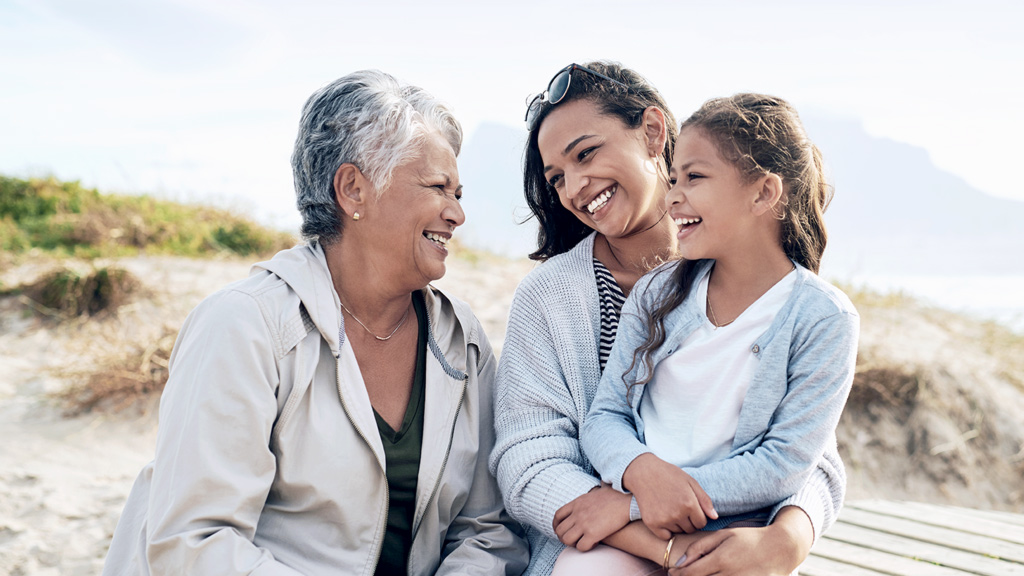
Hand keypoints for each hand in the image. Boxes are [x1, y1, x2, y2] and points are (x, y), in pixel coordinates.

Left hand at [553, 484, 631, 550]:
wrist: (628, 500)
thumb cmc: (617, 496)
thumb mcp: (597, 492)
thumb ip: (591, 495)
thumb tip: (599, 488)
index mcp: (577, 503)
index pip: (558, 516)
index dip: (556, 526)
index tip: (561, 531)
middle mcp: (577, 513)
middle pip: (560, 530)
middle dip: (563, 538)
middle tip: (573, 541)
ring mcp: (584, 523)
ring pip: (567, 540)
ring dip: (572, 544)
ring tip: (582, 543)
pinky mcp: (593, 533)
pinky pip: (581, 547)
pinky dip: (585, 548)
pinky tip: (594, 544)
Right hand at [622, 453, 716, 538]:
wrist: (643, 472)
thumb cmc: (669, 475)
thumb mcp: (690, 482)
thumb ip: (705, 500)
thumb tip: (715, 517)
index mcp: (690, 504)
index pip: (701, 523)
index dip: (698, 517)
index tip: (691, 509)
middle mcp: (677, 514)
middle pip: (690, 529)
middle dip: (688, 521)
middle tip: (679, 508)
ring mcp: (664, 520)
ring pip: (678, 532)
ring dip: (677, 525)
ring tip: (670, 509)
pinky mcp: (652, 523)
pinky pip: (665, 536)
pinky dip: (665, 530)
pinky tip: (662, 517)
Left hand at [670, 514, 808, 575]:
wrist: (780, 549)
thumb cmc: (749, 539)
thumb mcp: (724, 535)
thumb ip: (700, 546)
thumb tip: (680, 561)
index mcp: (721, 559)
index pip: (690, 573)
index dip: (678, 574)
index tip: (672, 572)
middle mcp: (729, 575)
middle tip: (680, 575)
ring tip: (697, 574)